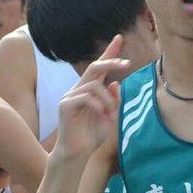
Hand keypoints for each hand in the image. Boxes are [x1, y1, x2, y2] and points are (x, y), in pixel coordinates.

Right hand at [55, 35, 129, 159]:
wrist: (76, 155)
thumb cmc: (91, 138)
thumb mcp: (108, 117)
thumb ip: (113, 101)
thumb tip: (115, 83)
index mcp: (88, 91)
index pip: (98, 67)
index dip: (109, 52)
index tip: (119, 37)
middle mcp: (77, 90)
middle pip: (94, 67)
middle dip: (111, 62)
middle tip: (127, 64)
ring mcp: (69, 97)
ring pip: (94, 85)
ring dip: (108, 99)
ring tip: (111, 114)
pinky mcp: (65, 106)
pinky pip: (86, 97)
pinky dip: (98, 105)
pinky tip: (102, 116)